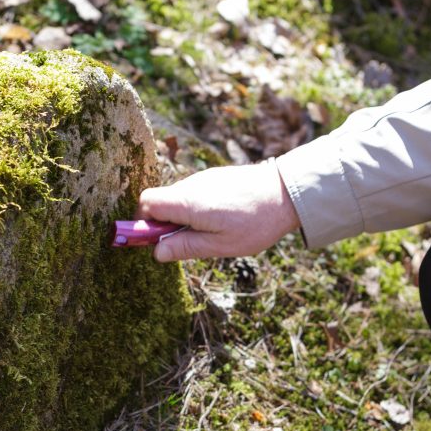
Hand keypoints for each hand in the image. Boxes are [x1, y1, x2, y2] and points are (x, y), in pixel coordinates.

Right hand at [136, 159, 300, 261]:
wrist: (288, 192)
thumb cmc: (255, 222)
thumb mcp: (219, 245)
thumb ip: (184, 247)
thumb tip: (156, 253)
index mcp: (187, 202)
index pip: (145, 203)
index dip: (142, 222)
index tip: (152, 240)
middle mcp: (191, 185)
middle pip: (161, 201)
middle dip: (163, 223)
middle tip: (186, 243)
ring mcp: (204, 179)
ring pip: (179, 199)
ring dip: (183, 217)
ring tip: (211, 233)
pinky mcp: (216, 177)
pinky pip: (195, 194)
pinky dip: (198, 209)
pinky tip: (223, 220)